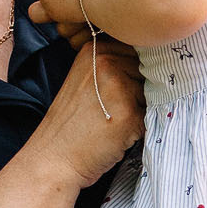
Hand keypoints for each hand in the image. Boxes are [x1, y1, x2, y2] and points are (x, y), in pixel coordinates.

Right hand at [27, 32, 141, 188]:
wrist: (54, 158)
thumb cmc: (70, 124)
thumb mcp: (85, 80)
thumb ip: (112, 65)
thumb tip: (152, 62)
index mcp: (95, 50)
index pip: (137, 49)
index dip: (136, 70)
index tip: (123, 88)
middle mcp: (107, 62)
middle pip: (147, 70)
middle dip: (140, 90)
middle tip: (114, 110)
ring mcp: (119, 87)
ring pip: (152, 92)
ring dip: (141, 108)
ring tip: (114, 122)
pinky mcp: (129, 113)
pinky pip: (151, 115)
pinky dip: (140, 128)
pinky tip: (117, 135)